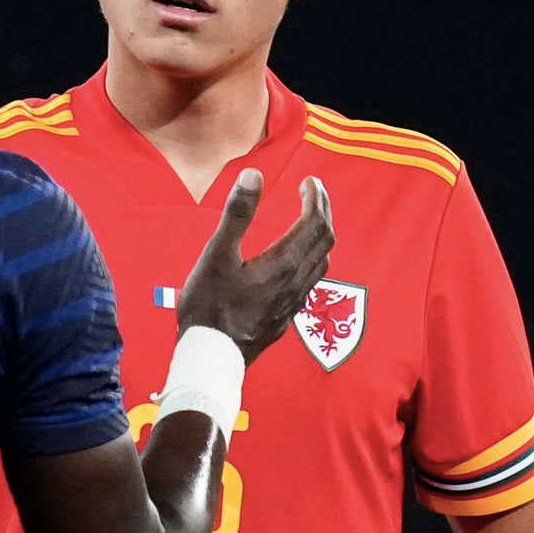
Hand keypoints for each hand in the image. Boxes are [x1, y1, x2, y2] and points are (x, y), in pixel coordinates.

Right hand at [177, 171, 331, 364]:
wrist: (211, 357)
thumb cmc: (209, 306)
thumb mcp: (216, 254)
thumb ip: (237, 214)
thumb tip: (253, 175)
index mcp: (282, 263)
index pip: (314, 223)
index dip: (316, 198)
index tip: (310, 181)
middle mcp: (296, 282)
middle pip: (324, 240)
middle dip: (322, 212)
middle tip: (314, 192)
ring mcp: (293, 302)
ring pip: (321, 262)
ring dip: (321, 236)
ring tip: (310, 220)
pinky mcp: (286, 316)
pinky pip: (311, 280)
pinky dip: (312, 258)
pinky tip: (297, 261)